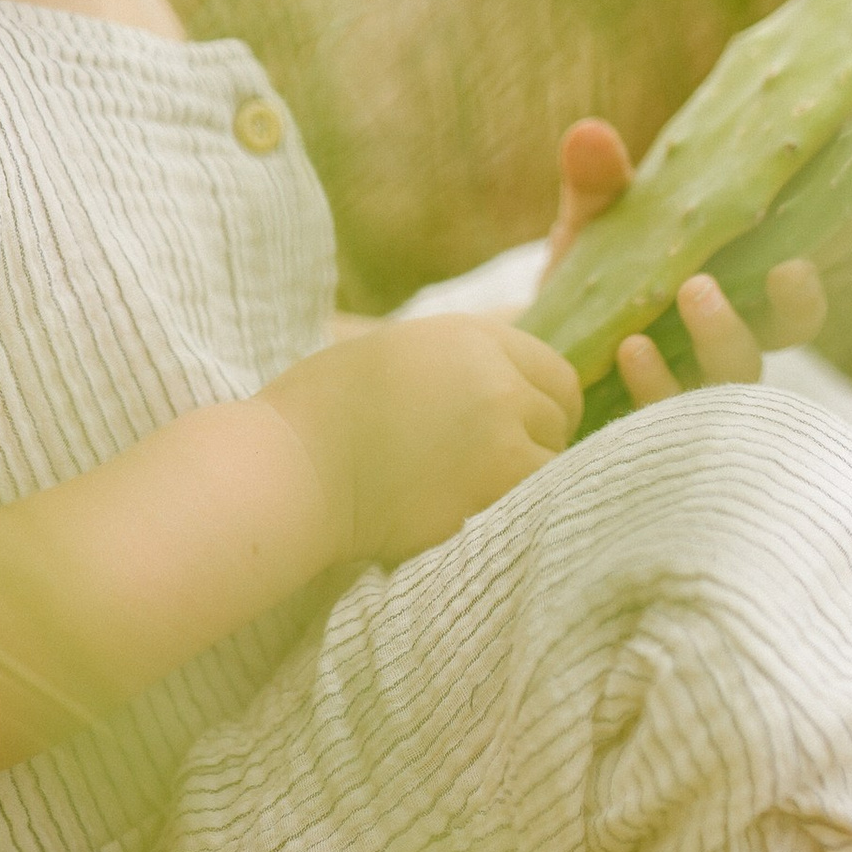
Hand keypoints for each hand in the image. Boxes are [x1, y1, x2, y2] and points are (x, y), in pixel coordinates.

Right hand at [262, 312, 580, 564]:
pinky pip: (533, 503)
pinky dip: (512, 513)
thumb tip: (513, 388)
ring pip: (553, 462)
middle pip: (560, 415)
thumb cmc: (320, 414)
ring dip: (528, 480)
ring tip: (478, 492)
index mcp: (471, 337)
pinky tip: (469, 514)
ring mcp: (499, 435)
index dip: (543, 403)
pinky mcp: (491, 490)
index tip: (522, 427)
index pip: (554, 371)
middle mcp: (496, 378)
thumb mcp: (398, 354)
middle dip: (537, 440)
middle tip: (494, 465)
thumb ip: (462, 364)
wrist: (291, 469)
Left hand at [547, 116, 830, 405]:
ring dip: (725, 333)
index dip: (841, 226)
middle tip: (787, 267)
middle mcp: (738, 327)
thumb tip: (590, 135)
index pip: (806, 248)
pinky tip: (633, 350)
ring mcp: (700, 374)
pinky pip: (669, 409)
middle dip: (801, 296)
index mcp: (742, 270)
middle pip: (795, 321)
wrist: (543, 346)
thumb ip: (599, 186)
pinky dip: (656, 381)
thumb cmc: (595, 274)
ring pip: (740, 370)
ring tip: (695, 291)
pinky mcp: (655, 414)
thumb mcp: (596, 223)